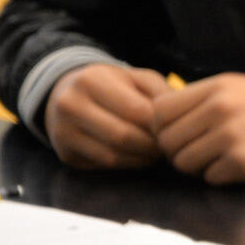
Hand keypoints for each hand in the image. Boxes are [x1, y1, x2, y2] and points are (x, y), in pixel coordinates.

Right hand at [44, 63, 173, 169]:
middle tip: (170, 145)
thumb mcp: (139, 78)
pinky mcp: (66, 153)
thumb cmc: (116, 86)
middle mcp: (70, 105)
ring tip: (159, 151)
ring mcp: (63, 131)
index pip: (135, 110)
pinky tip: (142, 156)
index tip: (175, 127)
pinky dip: (130, 164)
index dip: (160, 124)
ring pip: (113, 155)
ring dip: (143, 158)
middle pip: (123, 136)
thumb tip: (182, 118)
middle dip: (153, 145)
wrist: (69, 95)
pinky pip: (105, 165)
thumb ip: (162, 93)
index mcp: (90, 80)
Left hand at [150, 73, 244, 186]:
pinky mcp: (242, 162)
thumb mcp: (243, 91)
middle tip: (201, 154)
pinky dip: (222, 178)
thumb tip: (164, 119)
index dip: (163, 127)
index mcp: (218, 87)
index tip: (181, 134)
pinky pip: (209, 178)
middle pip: (167, 139)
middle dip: (178, 152)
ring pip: (183, 162)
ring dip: (198, 167)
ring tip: (222, 161)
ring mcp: (230, 135)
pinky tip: (242, 168)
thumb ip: (205, 99)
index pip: (160, 109)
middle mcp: (220, 108)